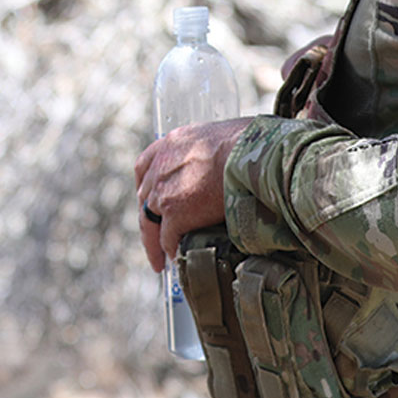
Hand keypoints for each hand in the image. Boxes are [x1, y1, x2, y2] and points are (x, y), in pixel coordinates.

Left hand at [133, 117, 251, 271]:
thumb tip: (229, 163)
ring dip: (154, 243)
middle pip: (145, 198)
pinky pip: (167, 238)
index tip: (148, 200)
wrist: (251, 156)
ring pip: (150, 223)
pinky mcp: (175, 213)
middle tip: (153, 237)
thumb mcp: (222, 136)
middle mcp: (162, 165)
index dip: (147, 185)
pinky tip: (178, 258)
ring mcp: (165, 190)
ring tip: (159, 260)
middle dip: (149, 219)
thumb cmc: (252, 143)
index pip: (147, 165)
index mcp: (173, 143)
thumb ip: (213, 152)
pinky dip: (171, 250)